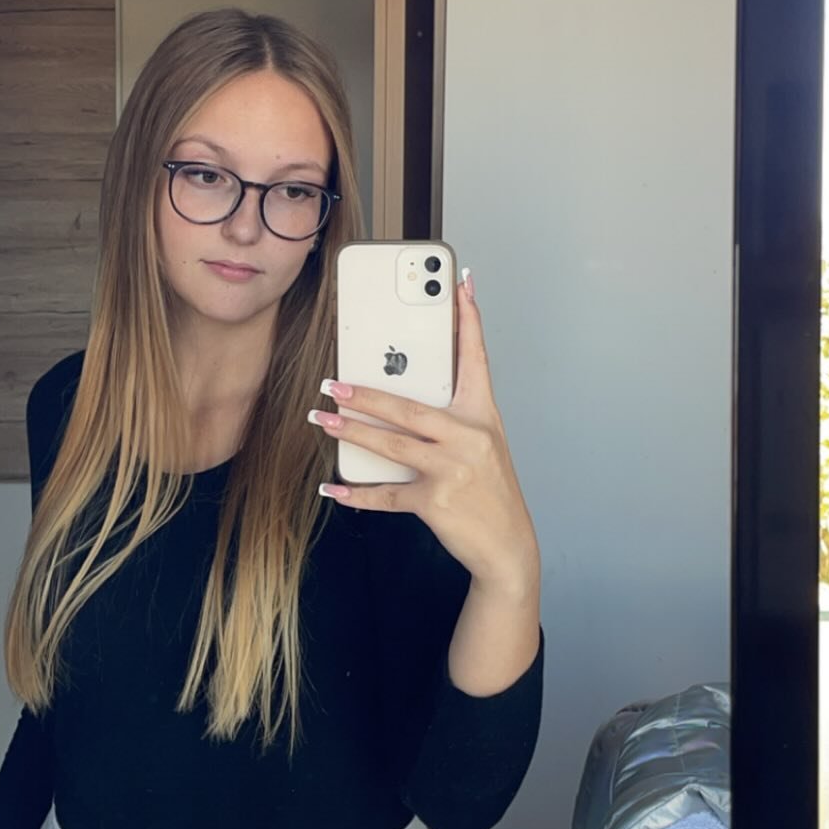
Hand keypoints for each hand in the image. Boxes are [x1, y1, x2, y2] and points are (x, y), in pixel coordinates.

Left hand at [308, 269, 539, 599]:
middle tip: (331, 383)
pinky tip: (334, 487)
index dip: (469, 320)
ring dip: (351, 432)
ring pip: (392, 445)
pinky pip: (387, 494)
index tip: (461, 283)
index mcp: (483, 416)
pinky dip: (357, 493)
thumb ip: (450, 418)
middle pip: (410, 407)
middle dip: (366, 394)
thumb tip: (398, 396)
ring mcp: (453, 470)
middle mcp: (470, 438)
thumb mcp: (482, 445)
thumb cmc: (490, 489)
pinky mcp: (436, 502)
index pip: (476, 358)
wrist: (508, 545)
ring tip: (321, 420)